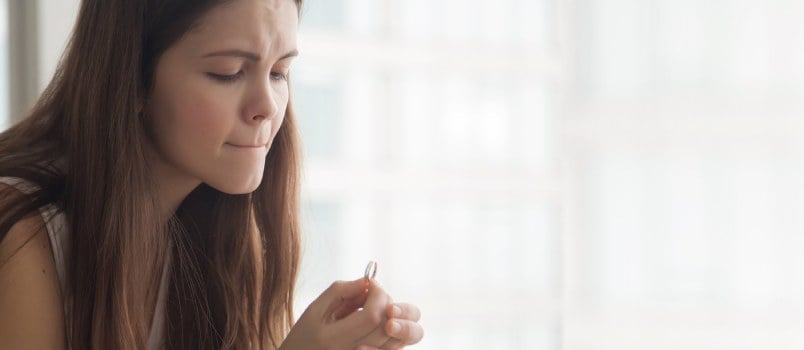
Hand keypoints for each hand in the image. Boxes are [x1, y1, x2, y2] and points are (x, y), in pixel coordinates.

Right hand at [280, 278, 422, 349]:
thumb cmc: (305, 333)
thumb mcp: (315, 308)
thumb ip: (341, 291)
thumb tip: (367, 281)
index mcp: (334, 339)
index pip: (372, 316)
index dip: (378, 296)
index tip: (370, 284)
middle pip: (385, 328)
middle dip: (386, 304)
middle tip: (372, 293)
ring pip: (390, 338)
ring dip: (386, 316)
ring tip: (368, 307)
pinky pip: (386, 346)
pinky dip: (384, 329)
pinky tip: (371, 322)